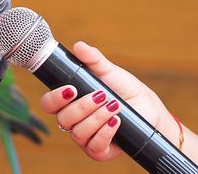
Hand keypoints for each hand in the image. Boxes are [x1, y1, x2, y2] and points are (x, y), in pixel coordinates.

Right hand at [40, 41, 173, 160]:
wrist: (148, 109)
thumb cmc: (124, 89)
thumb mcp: (109, 71)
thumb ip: (93, 59)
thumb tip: (78, 46)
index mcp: (69, 102)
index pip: (49, 104)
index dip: (55, 98)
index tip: (71, 89)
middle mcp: (73, 121)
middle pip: (63, 119)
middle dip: (83, 107)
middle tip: (101, 95)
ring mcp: (85, 138)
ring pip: (78, 133)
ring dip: (96, 118)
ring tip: (114, 106)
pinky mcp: (100, 151)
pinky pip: (94, 147)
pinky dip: (105, 133)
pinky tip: (116, 121)